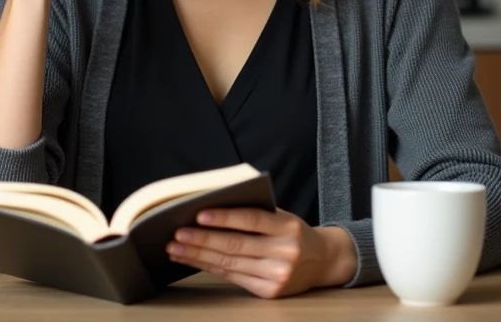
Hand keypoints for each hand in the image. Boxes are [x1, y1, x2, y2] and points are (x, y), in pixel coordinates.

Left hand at [165, 208, 355, 298]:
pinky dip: (210, 267)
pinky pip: (233, 277)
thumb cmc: (294, 233)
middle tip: (177, 234)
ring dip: (199, 256)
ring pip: (230, 263)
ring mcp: (278, 275)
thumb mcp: (282, 217)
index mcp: (288, 227)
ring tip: (176, 248)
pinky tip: (193, 260)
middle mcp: (285, 252)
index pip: (252, 220)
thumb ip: (255, 213)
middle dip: (202, 240)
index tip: (199, 214)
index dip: (224, 217)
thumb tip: (210, 209)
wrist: (324, 261)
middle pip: (236, 245)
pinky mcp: (270, 292)